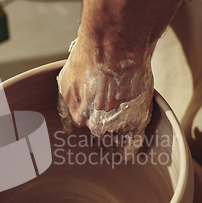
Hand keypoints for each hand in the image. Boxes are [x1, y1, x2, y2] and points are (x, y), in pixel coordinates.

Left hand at [57, 35, 153, 153]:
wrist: (115, 48)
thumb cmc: (89, 58)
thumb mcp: (66, 81)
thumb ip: (65, 106)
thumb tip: (66, 127)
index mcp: (78, 116)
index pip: (84, 126)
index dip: (90, 119)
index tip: (95, 117)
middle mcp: (95, 125)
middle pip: (100, 133)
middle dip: (104, 126)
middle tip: (110, 115)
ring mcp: (117, 124)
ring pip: (116, 136)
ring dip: (117, 135)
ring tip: (120, 129)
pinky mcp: (137, 120)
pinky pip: (133, 143)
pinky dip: (130, 149)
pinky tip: (126, 154)